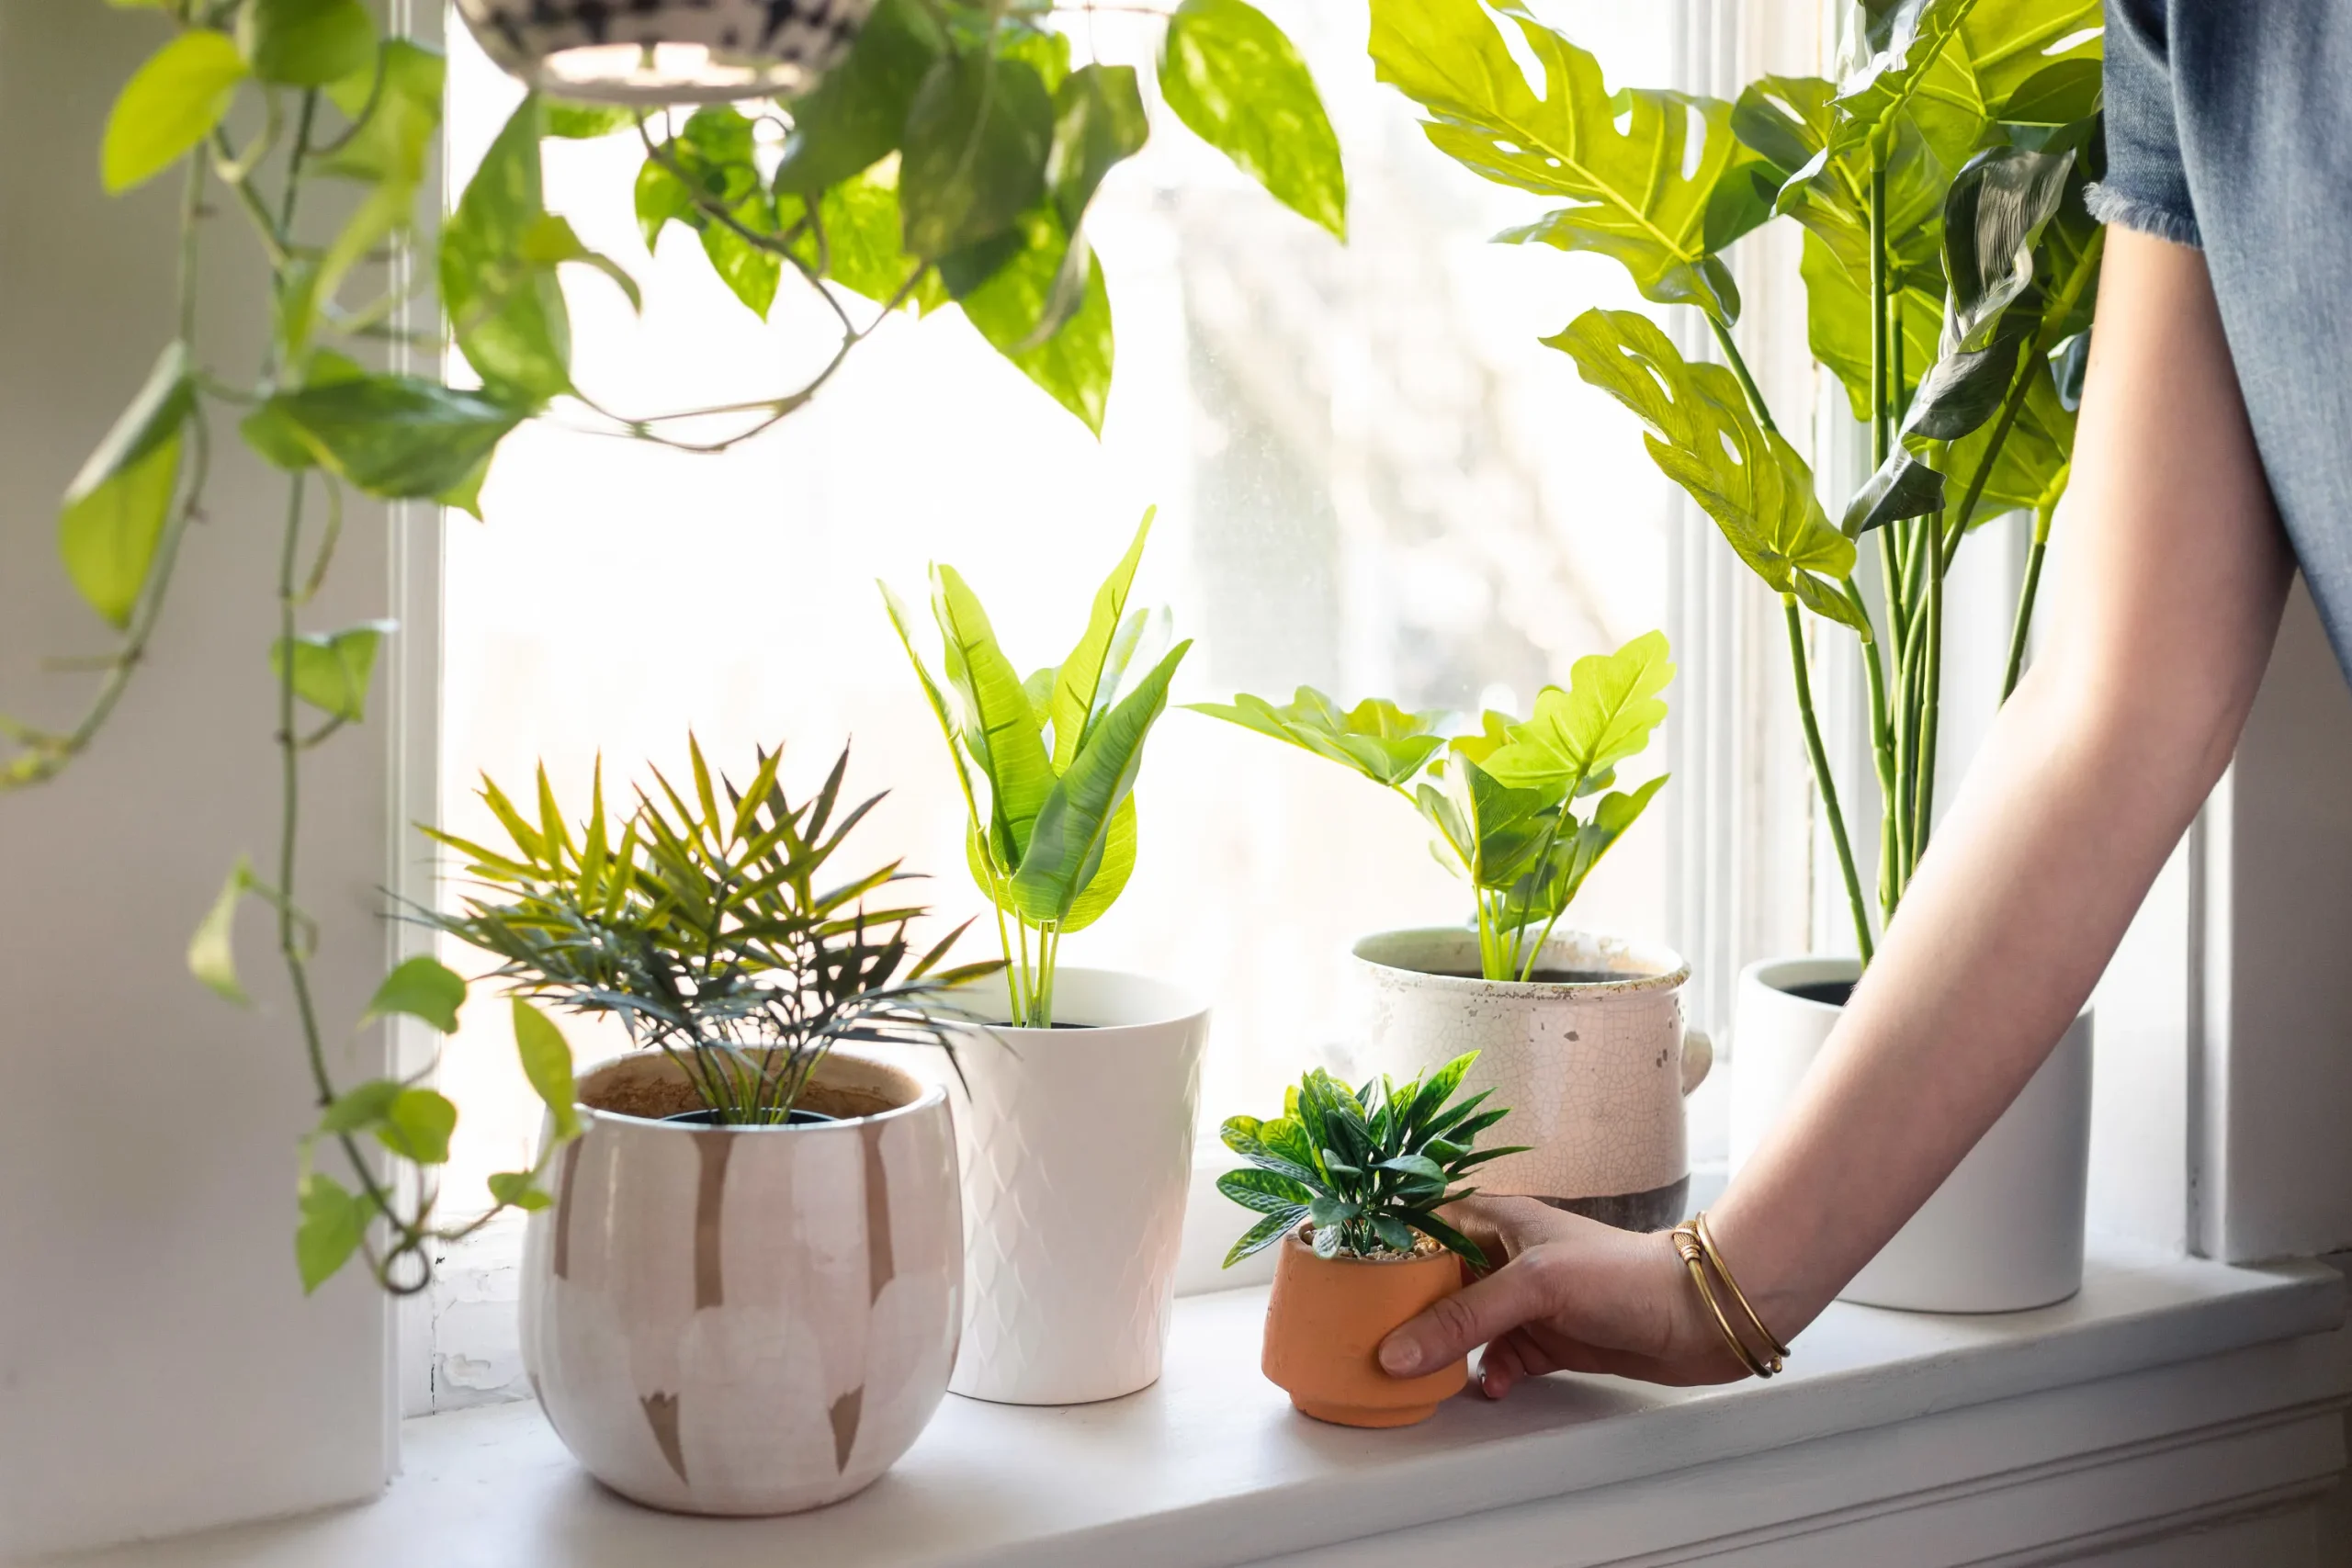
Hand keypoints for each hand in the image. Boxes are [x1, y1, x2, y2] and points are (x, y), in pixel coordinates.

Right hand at [1377, 1197, 1752, 1396]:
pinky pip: (1499, 1359)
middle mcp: (1504, 1256)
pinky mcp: (1548, 1339)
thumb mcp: (1533, 1286)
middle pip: (1436, 1282)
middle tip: (1372, 1337)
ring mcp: (1526, 1301)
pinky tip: (1489, 1386)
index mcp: (1495, 1220)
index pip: (1422, 1224)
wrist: (1699, 1315)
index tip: (1346, 1275)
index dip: (1385, 1246)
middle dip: (1406, 1311)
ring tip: (1420, 1371)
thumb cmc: (1623, 1274)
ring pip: (1464, 1325)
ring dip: (1445, 1349)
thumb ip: (1463, 1320)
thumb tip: (1397, 1352)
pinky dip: (1489, 1375)